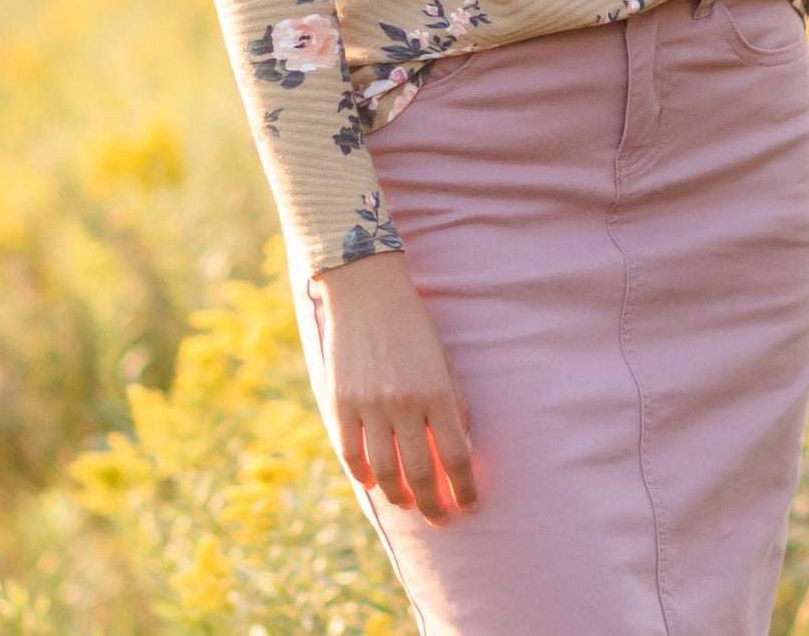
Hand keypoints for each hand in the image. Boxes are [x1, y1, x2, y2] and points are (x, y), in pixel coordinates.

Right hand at [310, 251, 478, 526]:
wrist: (367, 291)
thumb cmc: (413, 325)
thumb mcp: (444, 359)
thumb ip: (454, 403)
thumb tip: (462, 449)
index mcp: (437, 391)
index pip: (457, 456)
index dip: (464, 488)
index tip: (468, 505)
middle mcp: (404, 402)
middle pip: (421, 473)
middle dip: (433, 503)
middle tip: (439, 518)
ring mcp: (369, 405)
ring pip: (385, 472)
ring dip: (399, 496)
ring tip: (408, 504)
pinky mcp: (341, 402)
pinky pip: (352, 454)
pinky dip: (365, 476)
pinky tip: (375, 483)